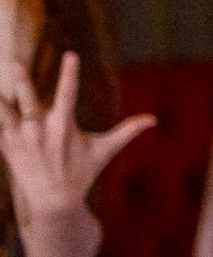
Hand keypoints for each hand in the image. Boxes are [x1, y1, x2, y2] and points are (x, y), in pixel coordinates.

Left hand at [0, 54, 153, 219]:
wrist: (54, 202)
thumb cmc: (83, 172)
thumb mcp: (105, 150)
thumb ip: (127, 131)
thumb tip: (154, 120)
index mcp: (65, 127)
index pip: (68, 94)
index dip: (70, 74)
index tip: (71, 55)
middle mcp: (40, 131)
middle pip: (29, 101)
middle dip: (23, 82)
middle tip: (16, 62)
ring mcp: (21, 140)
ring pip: (5, 113)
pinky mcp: (6, 148)